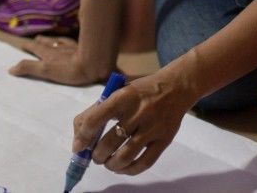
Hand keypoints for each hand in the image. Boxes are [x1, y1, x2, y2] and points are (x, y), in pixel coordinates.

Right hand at [9, 37, 104, 85]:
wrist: (94, 63)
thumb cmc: (69, 70)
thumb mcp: (45, 71)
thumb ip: (29, 68)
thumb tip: (10, 68)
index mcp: (49, 53)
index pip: (36, 47)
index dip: (28, 46)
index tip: (22, 44)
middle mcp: (59, 47)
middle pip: (48, 42)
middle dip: (41, 41)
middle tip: (36, 39)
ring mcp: (72, 47)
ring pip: (60, 41)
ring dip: (53, 40)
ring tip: (51, 39)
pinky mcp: (84, 49)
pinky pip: (74, 43)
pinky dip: (69, 42)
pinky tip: (72, 43)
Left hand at [73, 69, 197, 174]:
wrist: (177, 87)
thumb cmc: (142, 91)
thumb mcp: (119, 93)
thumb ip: (97, 112)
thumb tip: (78, 141)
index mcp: (124, 96)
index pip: (96, 118)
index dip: (83, 136)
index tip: (79, 147)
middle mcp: (139, 111)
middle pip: (109, 142)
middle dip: (97, 155)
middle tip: (96, 156)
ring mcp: (153, 127)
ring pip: (125, 156)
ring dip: (111, 165)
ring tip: (108, 163)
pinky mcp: (164, 140)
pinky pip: (144, 163)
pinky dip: (129, 170)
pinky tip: (123, 167)